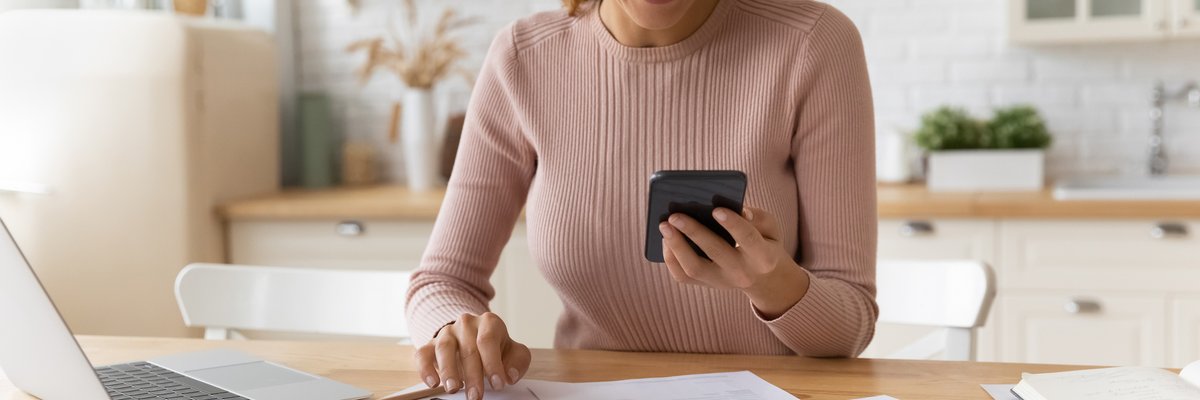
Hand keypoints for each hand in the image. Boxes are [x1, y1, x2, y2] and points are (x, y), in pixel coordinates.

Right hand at [413, 312, 530, 399]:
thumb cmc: (495, 347)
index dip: (492, 363)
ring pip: (444, 348)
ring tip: (453, 388)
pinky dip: (425, 368)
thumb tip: (509, 375)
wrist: (474, 337)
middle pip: (468, 348)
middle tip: (476, 396)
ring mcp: (447, 333)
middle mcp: (466, 324)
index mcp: (489, 322)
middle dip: (472, 375)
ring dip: (448, 370)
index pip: (488, 340)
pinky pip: (423, 353)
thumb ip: (517, 362)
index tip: (498, 383)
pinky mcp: (431, 344)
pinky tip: (433, 382)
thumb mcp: (513, 352)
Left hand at [658, 206, 809, 317]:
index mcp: (763, 257)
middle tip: (675, 215)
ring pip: (694, 268)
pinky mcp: (706, 285)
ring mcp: (722, 282)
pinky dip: (671, 258)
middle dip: (694, 232)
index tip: (716, 209)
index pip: (748, 239)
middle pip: (715, 252)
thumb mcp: (771, 229)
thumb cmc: (764, 243)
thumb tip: (738, 210)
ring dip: (676, 246)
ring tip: (664, 225)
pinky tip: (665, 239)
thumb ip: (758, 217)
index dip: (732, 224)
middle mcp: (741, 272)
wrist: (763, 278)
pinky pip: (683, 276)